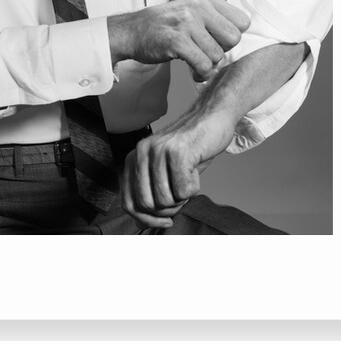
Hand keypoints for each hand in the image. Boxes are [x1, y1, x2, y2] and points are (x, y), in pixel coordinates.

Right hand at [108, 0, 249, 80]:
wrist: (132, 30)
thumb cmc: (165, 25)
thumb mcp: (191, 11)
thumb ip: (215, 18)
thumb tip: (242, 34)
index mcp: (206, 0)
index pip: (242, 21)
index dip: (232, 36)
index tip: (218, 41)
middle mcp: (198, 8)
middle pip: (234, 38)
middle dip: (223, 51)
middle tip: (207, 52)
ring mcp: (186, 24)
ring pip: (218, 55)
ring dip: (209, 65)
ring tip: (196, 62)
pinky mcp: (177, 41)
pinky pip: (203, 65)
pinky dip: (200, 73)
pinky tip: (192, 70)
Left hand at [121, 110, 235, 228]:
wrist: (212, 118)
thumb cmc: (191, 147)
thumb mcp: (164, 170)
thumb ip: (150, 190)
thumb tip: (141, 221)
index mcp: (134, 158)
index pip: (128, 202)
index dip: (145, 219)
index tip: (164, 222)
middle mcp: (141, 152)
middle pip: (146, 204)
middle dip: (166, 211)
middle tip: (180, 198)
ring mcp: (158, 151)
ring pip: (165, 200)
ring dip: (182, 198)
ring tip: (189, 178)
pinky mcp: (177, 153)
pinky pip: (184, 191)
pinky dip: (194, 188)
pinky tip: (195, 170)